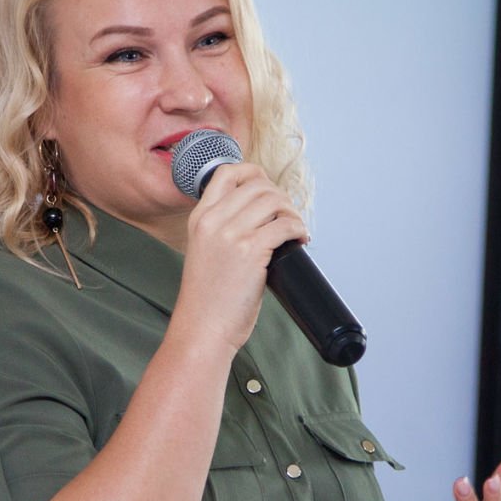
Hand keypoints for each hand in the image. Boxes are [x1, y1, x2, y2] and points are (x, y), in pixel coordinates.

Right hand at [171, 163, 306, 351]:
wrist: (202, 328)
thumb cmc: (207, 299)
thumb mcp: (204, 252)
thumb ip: (222, 229)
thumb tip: (261, 215)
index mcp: (200, 218)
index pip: (226, 173)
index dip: (253, 174)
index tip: (268, 190)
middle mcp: (213, 221)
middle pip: (257, 185)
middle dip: (280, 197)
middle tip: (287, 217)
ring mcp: (231, 234)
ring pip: (273, 200)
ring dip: (292, 212)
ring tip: (295, 229)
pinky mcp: (251, 251)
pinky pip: (285, 225)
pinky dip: (299, 229)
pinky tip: (300, 240)